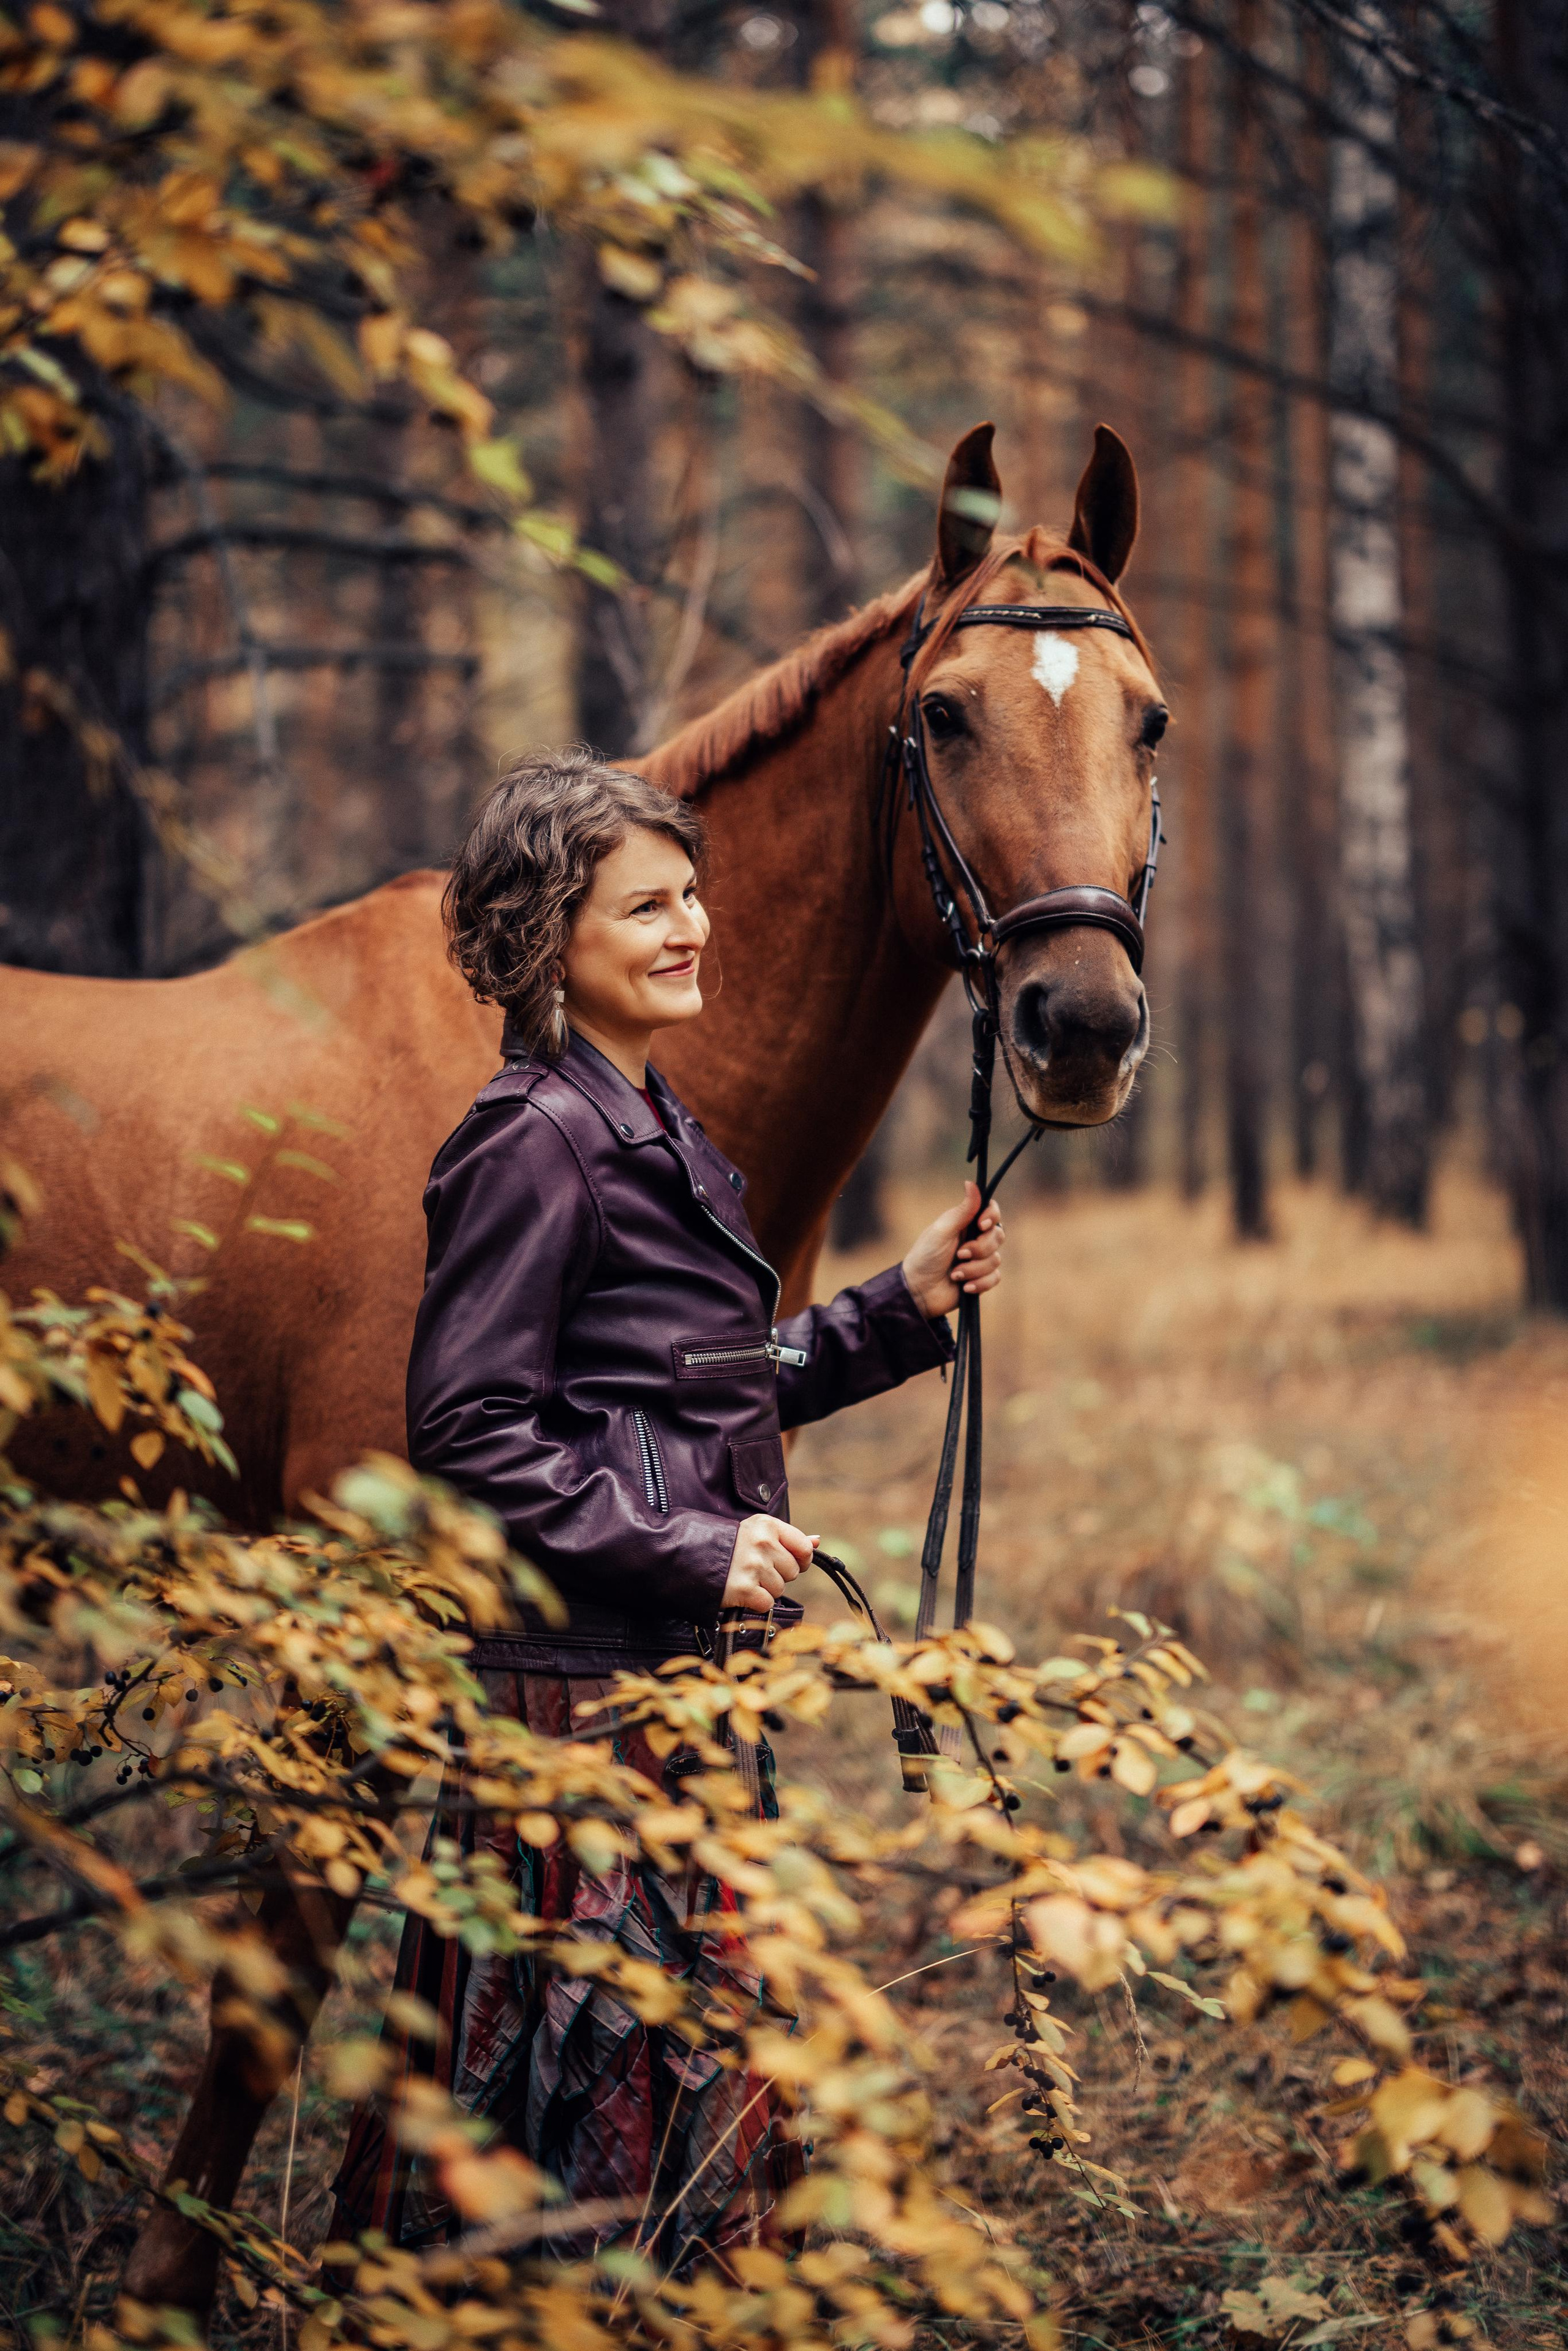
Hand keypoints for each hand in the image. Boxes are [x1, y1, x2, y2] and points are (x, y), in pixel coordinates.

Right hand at [722, 1515, 816, 1611]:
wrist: (692, 1558)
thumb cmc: (731, 1545)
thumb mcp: (758, 1531)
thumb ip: (789, 1538)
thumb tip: (816, 1541)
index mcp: (768, 1525)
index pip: (804, 1548)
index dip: (800, 1560)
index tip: (787, 1562)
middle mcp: (762, 1543)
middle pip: (793, 1572)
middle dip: (778, 1575)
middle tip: (755, 1568)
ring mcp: (753, 1566)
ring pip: (780, 1589)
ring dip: (766, 1589)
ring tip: (746, 1577)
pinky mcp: (744, 1588)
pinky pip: (767, 1603)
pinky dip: (756, 1602)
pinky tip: (742, 1590)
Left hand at [901, 1180, 1004, 1318]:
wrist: (918, 1290)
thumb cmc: (925, 1256)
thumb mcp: (942, 1230)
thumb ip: (962, 1210)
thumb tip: (971, 1183)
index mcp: (966, 1223)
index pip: (992, 1211)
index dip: (991, 1216)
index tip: (981, 1225)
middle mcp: (975, 1239)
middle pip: (998, 1236)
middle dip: (980, 1248)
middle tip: (960, 1253)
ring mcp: (979, 1260)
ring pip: (996, 1260)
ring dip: (974, 1269)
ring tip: (955, 1273)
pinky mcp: (981, 1279)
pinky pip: (995, 1278)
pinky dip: (979, 1283)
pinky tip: (963, 1286)